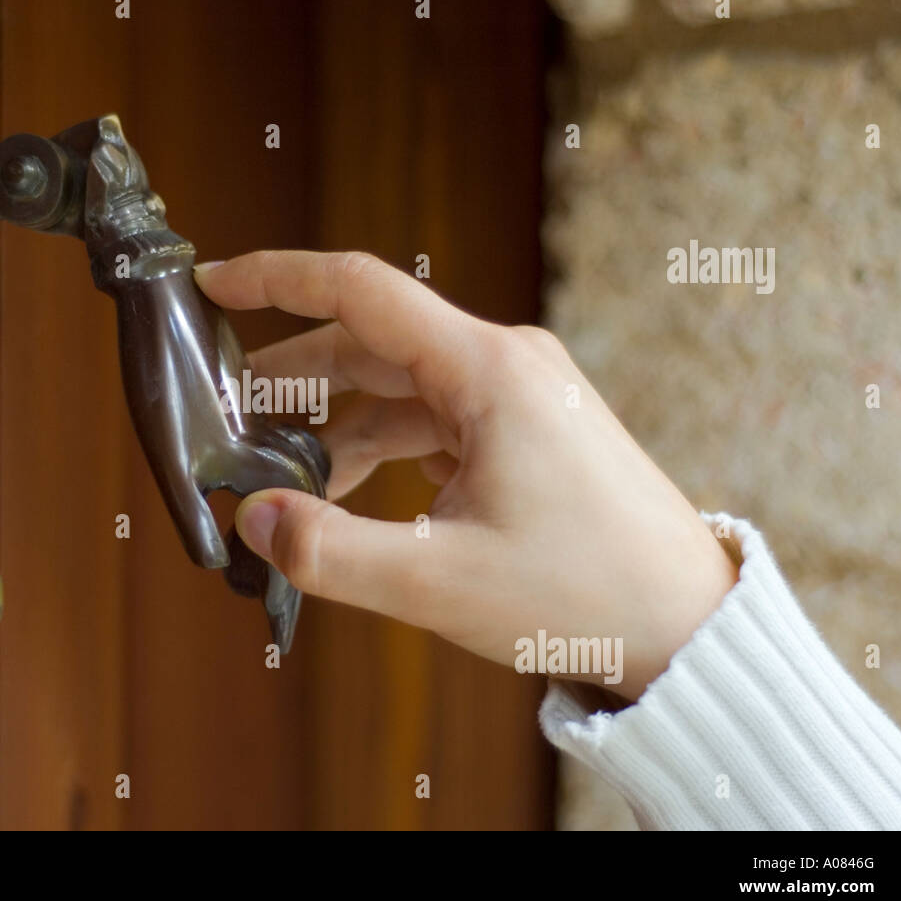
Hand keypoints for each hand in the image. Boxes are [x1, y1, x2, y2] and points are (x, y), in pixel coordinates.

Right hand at [194, 251, 739, 700]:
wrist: (686, 622)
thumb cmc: (585, 594)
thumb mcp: (440, 581)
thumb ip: (330, 550)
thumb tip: (250, 518)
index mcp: (488, 370)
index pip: (360, 291)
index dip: (277, 278)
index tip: (213, 283)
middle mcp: (504, 363)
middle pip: (369, 342)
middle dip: (290, 375)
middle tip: (222, 413)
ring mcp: (517, 395)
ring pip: (397, 387)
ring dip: (331, 422)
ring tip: (274, 470)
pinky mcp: (523, 430)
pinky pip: (429, 420)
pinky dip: (376, 446)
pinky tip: (342, 491)